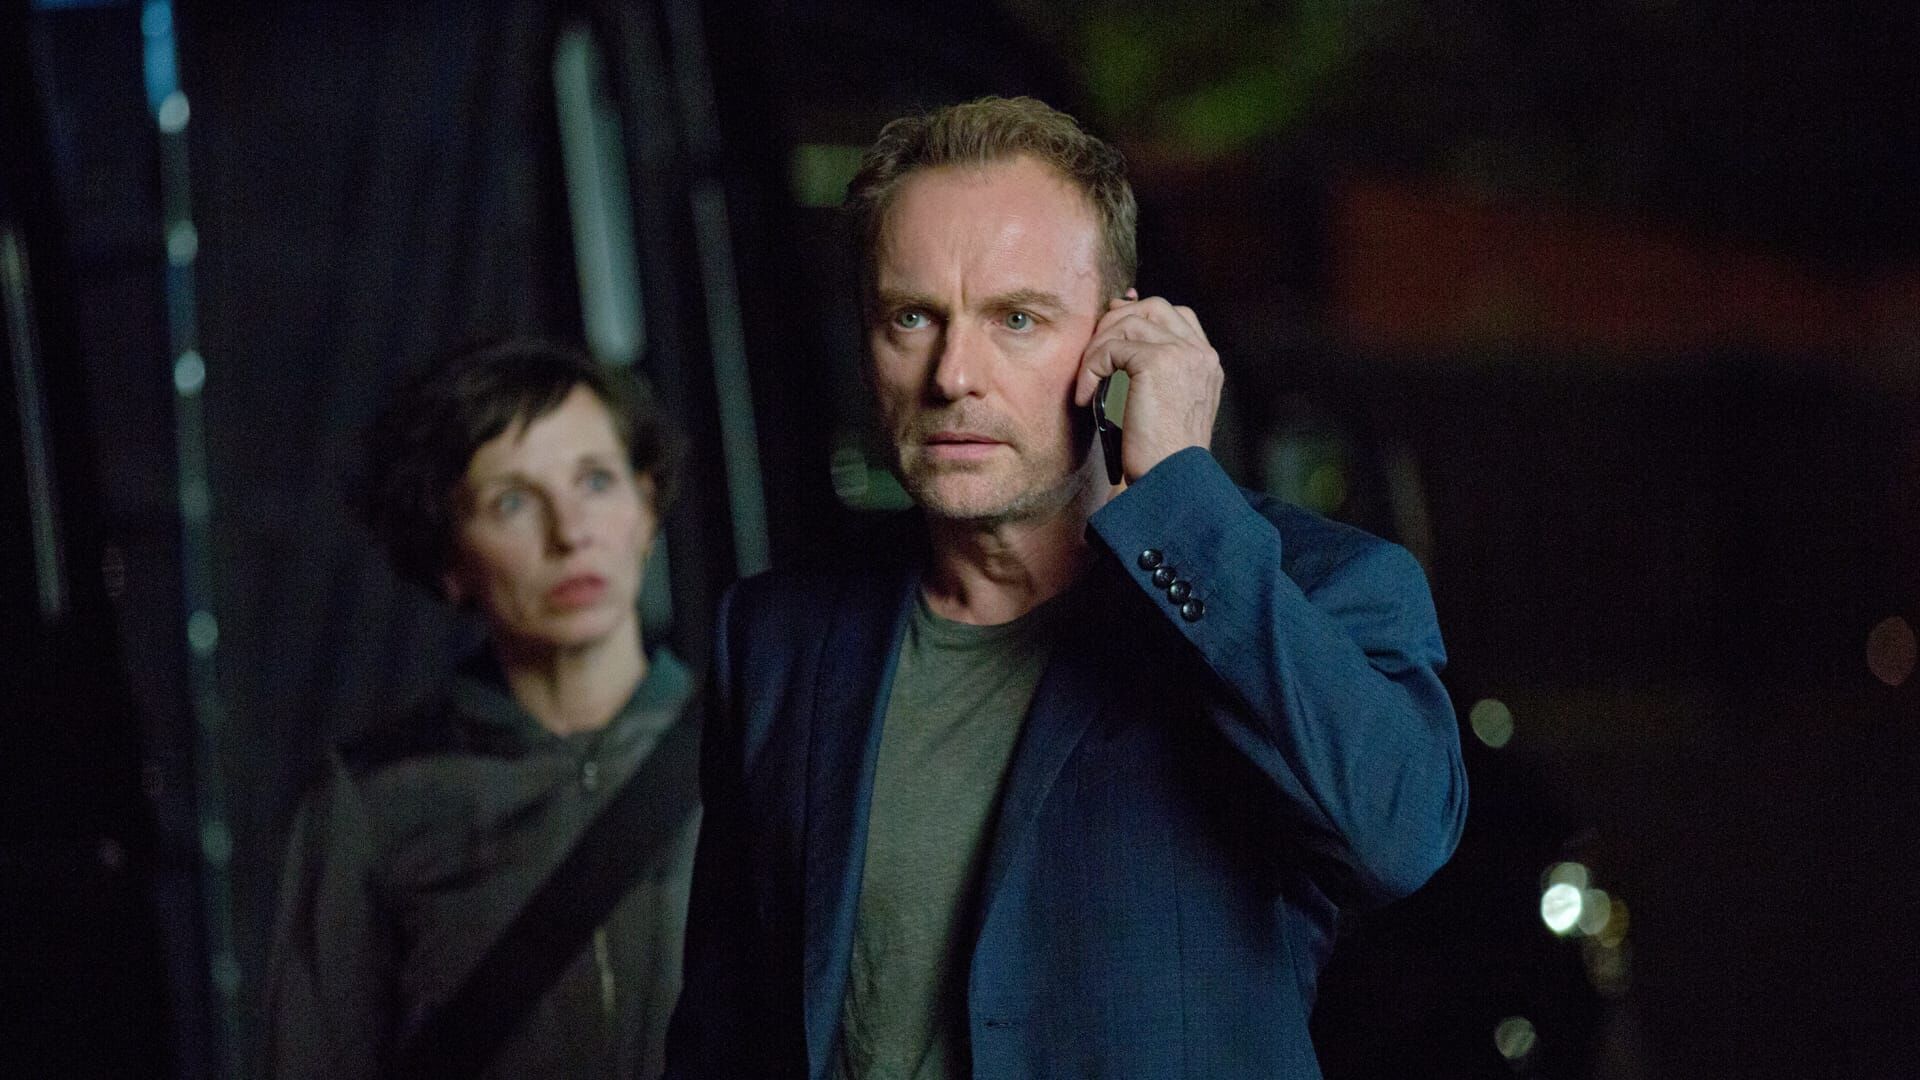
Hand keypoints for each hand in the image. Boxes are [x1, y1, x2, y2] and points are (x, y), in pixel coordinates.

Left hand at [1073, 290, 1222, 482]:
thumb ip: (1155, 372)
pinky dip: (1091, 368)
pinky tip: (1088, 397)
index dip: (1138, 316)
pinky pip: (1111, 348)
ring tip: (1088, 381)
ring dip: (1098, 348)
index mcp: (1206, 363)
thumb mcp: (1165, 406)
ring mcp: (1182, 354)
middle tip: (1093, 354)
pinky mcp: (1157, 362)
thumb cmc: (1161, 453)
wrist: (1171, 480)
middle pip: (1153, 307)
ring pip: (1128, 322)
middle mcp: (1200, 353)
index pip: (1175, 315)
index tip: (1110, 335)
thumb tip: (1121, 341)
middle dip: (1116, 322)